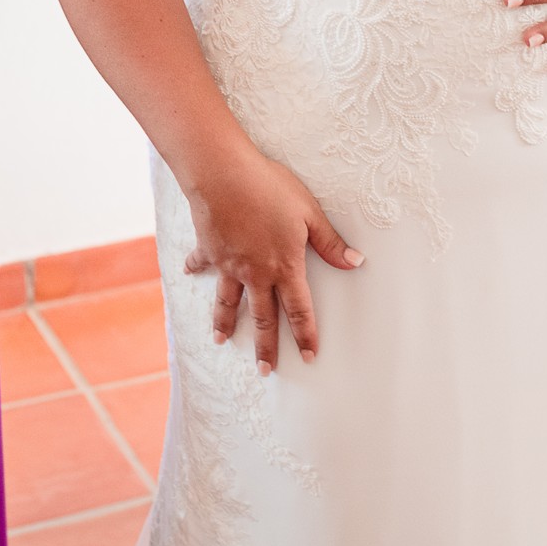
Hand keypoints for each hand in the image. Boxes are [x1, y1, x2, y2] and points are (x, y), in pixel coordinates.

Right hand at [182, 155, 363, 372]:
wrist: (223, 175)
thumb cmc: (271, 189)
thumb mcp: (309, 213)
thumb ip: (330, 242)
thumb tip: (356, 262)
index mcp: (284, 266)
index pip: (299, 309)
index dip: (305, 334)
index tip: (308, 356)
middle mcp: (255, 273)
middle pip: (263, 317)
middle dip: (266, 347)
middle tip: (265, 370)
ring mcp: (229, 265)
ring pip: (228, 302)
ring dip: (225, 323)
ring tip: (221, 341)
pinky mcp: (209, 251)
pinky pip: (202, 265)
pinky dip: (195, 270)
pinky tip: (190, 274)